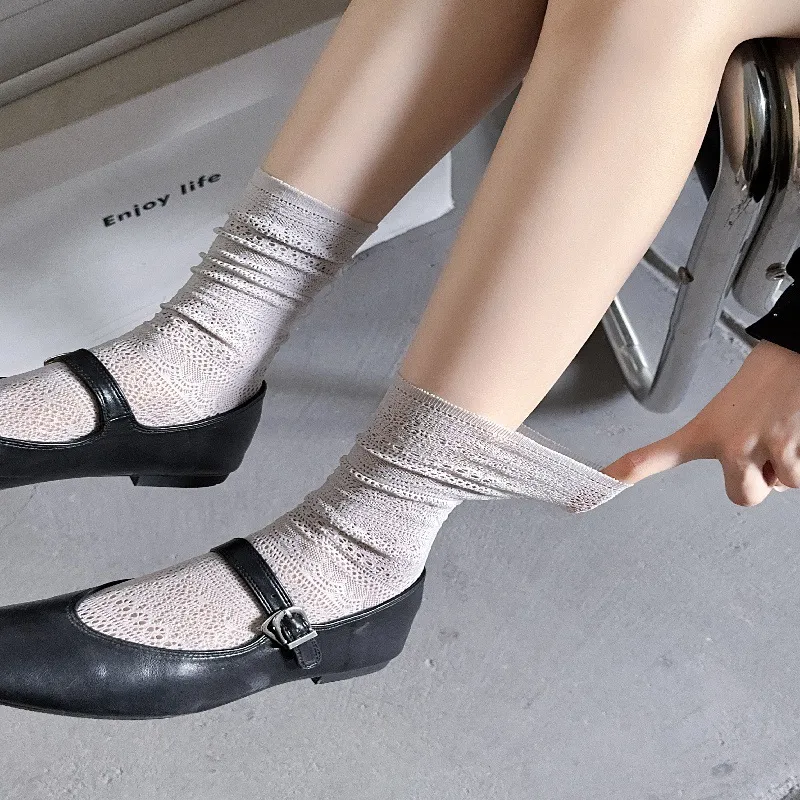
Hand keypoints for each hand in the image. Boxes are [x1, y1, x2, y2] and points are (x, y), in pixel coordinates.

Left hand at [601, 339, 799, 505]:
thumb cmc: (775, 374)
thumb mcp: (734, 406)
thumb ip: (731, 437)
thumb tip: (755, 466)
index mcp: (707, 430)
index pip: (655, 456)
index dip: (627, 473)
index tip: (601, 482)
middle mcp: (730, 445)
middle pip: (742, 497)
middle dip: (759, 481)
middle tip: (765, 450)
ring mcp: (763, 450)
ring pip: (781, 485)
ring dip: (788, 464)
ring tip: (786, 428)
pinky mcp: (794, 452)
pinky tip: (799, 432)